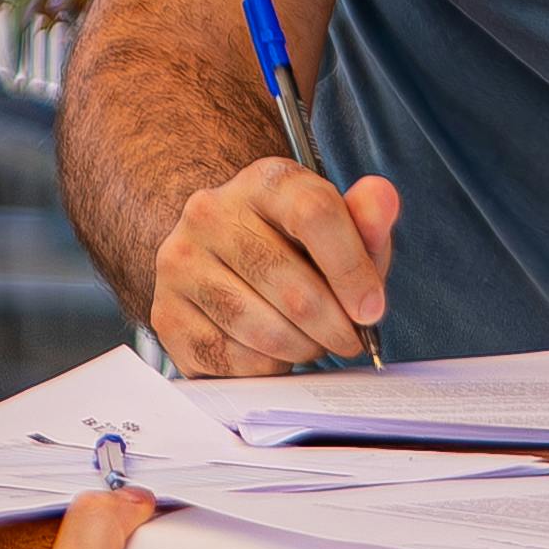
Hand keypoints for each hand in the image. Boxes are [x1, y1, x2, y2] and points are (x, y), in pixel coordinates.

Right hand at [151, 162, 402, 371]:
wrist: (224, 263)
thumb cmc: (293, 247)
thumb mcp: (338, 228)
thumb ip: (366, 219)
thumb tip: (382, 198)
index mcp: (263, 181)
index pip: (314, 214)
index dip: (352, 270)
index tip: (371, 310)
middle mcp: (211, 212)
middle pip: (291, 285)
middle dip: (333, 325)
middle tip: (348, 339)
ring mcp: (181, 263)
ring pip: (262, 328)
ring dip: (302, 348)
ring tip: (313, 343)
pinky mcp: (166, 314)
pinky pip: (232, 359)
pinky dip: (267, 367)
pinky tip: (274, 352)